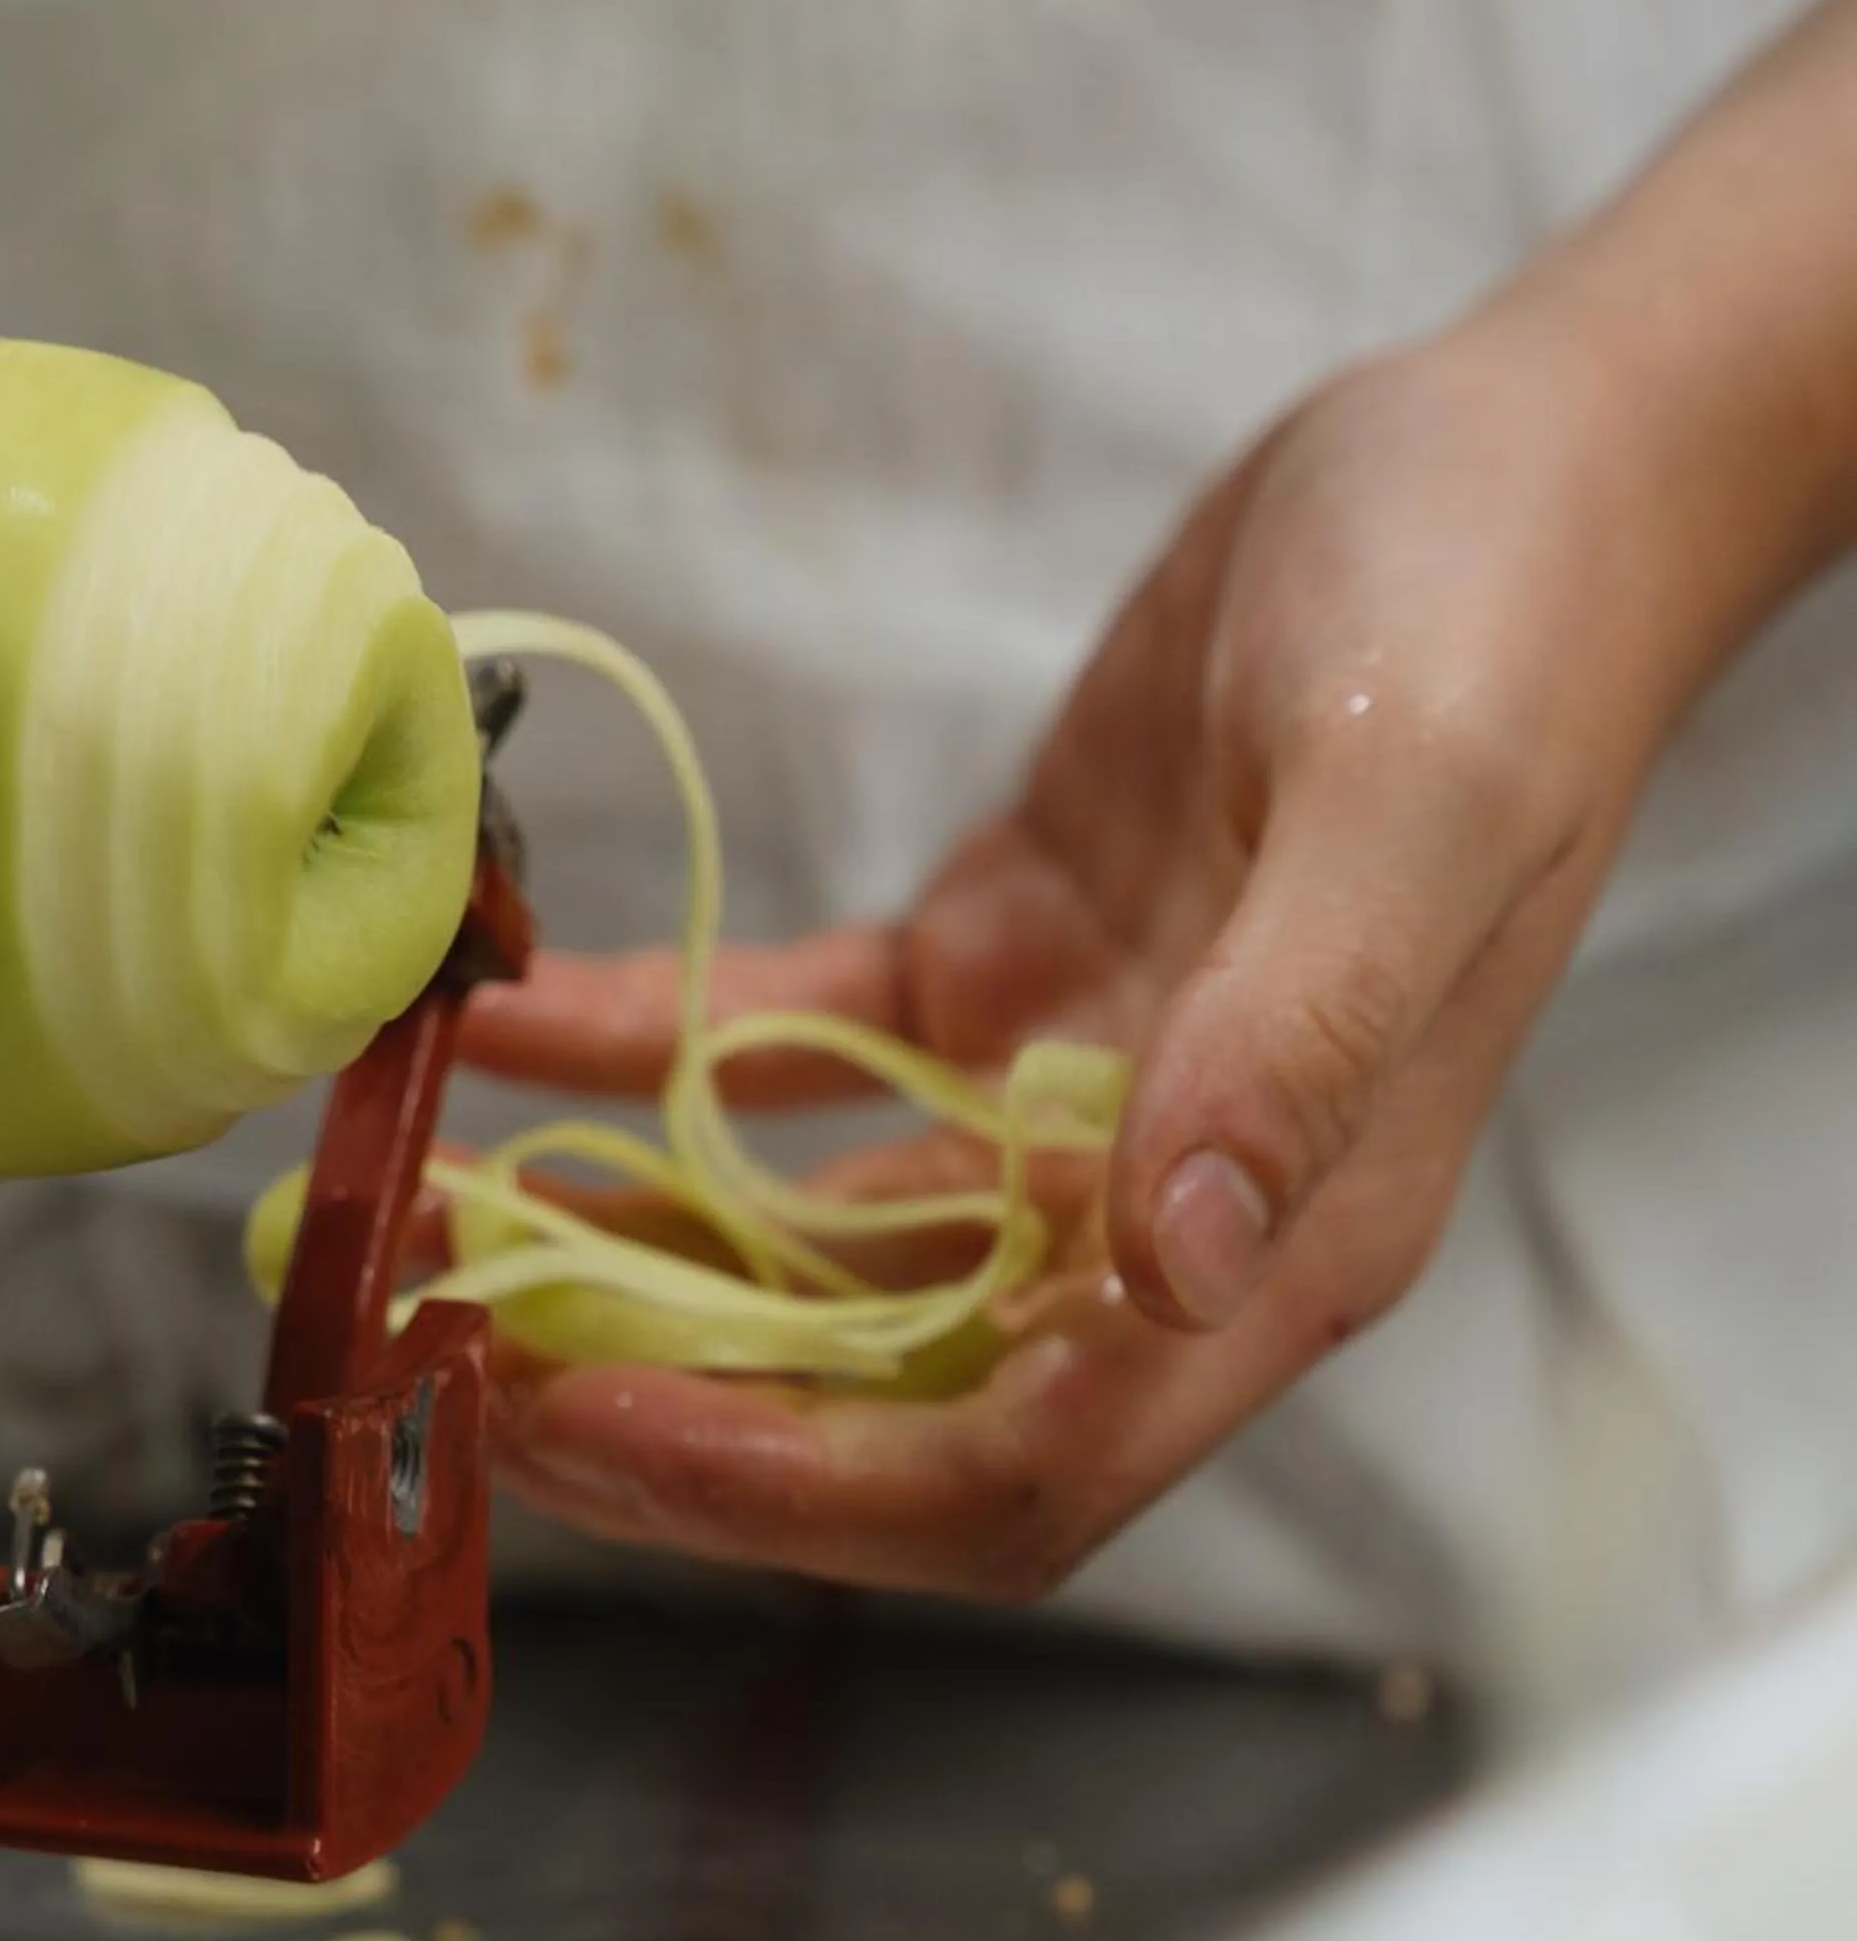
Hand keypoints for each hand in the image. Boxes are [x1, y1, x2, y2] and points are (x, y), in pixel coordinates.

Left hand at [458, 318, 1708, 1598]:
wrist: (1511, 457)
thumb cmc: (1500, 620)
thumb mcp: (1413, 807)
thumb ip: (1297, 1043)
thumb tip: (1175, 1265)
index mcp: (1273, 1243)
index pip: (1016, 1469)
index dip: (798, 1483)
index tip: (602, 1421)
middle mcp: (1149, 1216)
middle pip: (874, 1401)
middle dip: (664, 1406)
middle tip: (452, 1369)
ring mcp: (1056, 1105)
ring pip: (804, 1255)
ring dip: (622, 1258)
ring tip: (429, 1230)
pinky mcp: (989, 980)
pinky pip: (784, 1057)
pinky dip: (644, 1058)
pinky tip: (512, 1030)